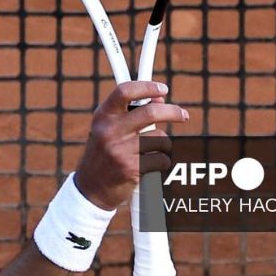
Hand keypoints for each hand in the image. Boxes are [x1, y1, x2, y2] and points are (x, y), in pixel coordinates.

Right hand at [73, 81, 188, 209]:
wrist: (91, 188)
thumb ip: (131, 112)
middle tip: (183, 115)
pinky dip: (162, 161)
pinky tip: (150, 164)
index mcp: (103, 116)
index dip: (147, 87)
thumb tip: (160, 99)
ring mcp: (120, 151)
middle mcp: (109, 131)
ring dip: (163, 144)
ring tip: (152, 150)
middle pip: (151, 112)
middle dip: (173, 112)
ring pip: (160, 138)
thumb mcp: (110, 128)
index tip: (163, 89)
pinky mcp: (131, 169)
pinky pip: (161, 159)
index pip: (125, 91)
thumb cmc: (105, 153)